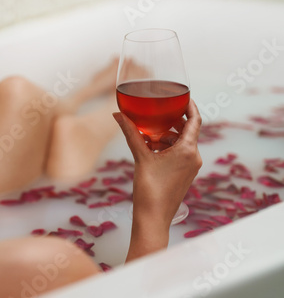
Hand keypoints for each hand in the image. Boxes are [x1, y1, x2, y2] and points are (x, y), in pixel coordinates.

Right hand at [113, 100, 202, 260]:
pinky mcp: (184, 175)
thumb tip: (119, 115)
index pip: (195, 120)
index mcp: (188, 150)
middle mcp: (194, 157)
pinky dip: (166, 148)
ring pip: (181, 143)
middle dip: (171, 122)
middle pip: (187, 131)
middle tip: (156, 115)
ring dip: (166, 136)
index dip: (190, 106)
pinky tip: (150, 149)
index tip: (182, 96)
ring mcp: (191, 167)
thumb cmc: (150, 190)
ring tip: (148, 135)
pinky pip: (179, 154)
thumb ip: (131, 133)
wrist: (153, 218)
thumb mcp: (140, 157)